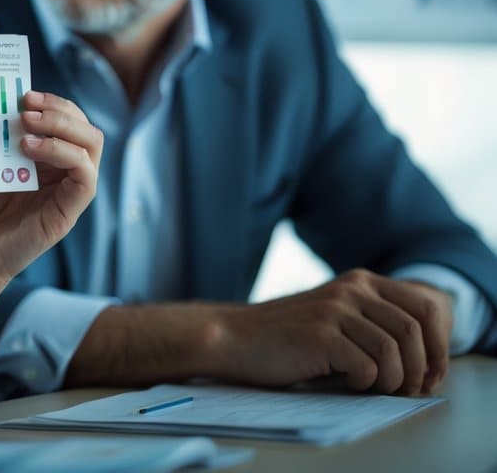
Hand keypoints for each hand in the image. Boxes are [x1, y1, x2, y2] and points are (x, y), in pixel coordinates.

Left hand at [0, 90, 102, 296]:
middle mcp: (63, 175)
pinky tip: (31, 148)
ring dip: (63, 126)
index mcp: (49, 160)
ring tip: (28, 122)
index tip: (23, 94)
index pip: (70, 120)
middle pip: (86, 128)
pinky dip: (63, 153)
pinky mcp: (67, 214)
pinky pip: (85, 177)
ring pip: (92, 146)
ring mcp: (68, 194)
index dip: (53, 102)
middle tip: (27, 103)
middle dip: (60, 108)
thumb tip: (2, 97)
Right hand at [213, 269, 453, 394]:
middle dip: (421, 368)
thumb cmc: (285, 337)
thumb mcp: (334, 316)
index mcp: (360, 281)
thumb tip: (424, 360)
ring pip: (394, 351)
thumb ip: (371, 322)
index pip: (424, 307)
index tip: (433, 374)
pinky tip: (346, 383)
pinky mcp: (320, 335)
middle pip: (414, 330)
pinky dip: (365, 383)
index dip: (439, 345)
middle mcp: (351, 289)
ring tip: (375, 389)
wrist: (233, 338)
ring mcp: (334, 310)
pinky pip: (368, 367)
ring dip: (393, 380)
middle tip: (408, 390)